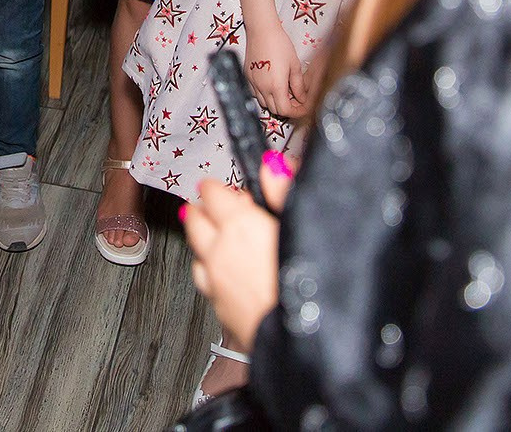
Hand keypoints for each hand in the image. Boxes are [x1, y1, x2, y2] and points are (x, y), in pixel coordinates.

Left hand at [187, 157, 293, 350]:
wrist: (306, 342)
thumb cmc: (315, 283)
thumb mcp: (306, 222)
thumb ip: (286, 190)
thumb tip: (271, 166)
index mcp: (240, 225)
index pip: (213, 194)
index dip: (216, 186)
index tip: (221, 185)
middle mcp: (220, 252)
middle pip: (195, 220)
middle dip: (202, 209)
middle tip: (212, 204)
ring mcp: (216, 284)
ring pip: (196, 252)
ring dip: (202, 240)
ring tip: (215, 236)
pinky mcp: (220, 311)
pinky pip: (204, 281)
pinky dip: (209, 270)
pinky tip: (224, 273)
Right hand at [244, 25, 309, 119]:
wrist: (262, 31)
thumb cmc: (279, 44)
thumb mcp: (294, 65)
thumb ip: (298, 85)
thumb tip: (301, 97)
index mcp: (276, 86)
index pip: (286, 110)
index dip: (297, 112)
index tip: (303, 108)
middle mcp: (262, 87)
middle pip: (275, 110)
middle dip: (287, 108)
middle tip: (296, 100)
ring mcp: (253, 83)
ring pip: (264, 103)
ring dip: (275, 102)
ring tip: (285, 92)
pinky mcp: (247, 77)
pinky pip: (256, 93)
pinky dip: (265, 95)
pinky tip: (272, 85)